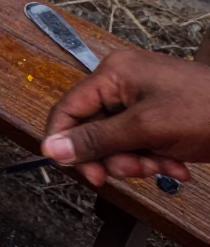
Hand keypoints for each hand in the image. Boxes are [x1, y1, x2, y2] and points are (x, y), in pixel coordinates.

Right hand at [42, 48, 209, 185]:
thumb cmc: (205, 112)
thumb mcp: (146, 128)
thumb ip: (96, 140)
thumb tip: (51, 149)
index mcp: (113, 74)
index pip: (69, 109)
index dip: (67, 142)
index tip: (82, 173)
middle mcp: (122, 84)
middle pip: (93, 129)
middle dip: (113, 156)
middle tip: (133, 172)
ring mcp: (142, 101)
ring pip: (117, 142)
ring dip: (137, 161)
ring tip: (162, 167)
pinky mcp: (159, 118)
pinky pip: (139, 143)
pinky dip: (154, 159)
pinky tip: (176, 166)